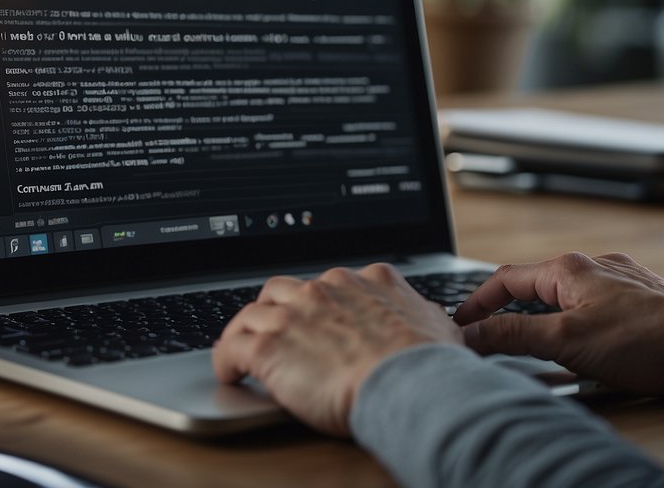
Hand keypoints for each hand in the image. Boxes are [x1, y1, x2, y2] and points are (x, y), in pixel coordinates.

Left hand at [213, 263, 462, 436]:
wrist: (410, 383)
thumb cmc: (428, 364)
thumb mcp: (437, 325)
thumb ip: (422, 314)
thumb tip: (429, 317)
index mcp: (364, 281)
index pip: (330, 283)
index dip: (318, 303)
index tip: (315, 318)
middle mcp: (325, 289)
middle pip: (284, 289)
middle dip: (275, 308)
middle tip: (275, 331)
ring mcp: (293, 315)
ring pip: (252, 314)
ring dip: (244, 332)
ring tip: (242, 350)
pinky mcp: (268, 346)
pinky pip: (231, 347)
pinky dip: (226, 359)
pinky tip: (229, 372)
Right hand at [453, 252, 663, 396]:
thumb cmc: (642, 342)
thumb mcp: (564, 342)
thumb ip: (512, 335)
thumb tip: (471, 334)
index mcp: (569, 269)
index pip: (505, 279)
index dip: (477, 303)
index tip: (461, 324)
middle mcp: (594, 265)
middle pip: (536, 285)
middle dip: (511, 310)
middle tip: (494, 335)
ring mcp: (621, 279)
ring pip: (567, 294)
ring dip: (546, 316)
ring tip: (539, 342)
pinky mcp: (642, 297)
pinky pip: (596, 303)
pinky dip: (578, 319)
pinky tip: (587, 341)